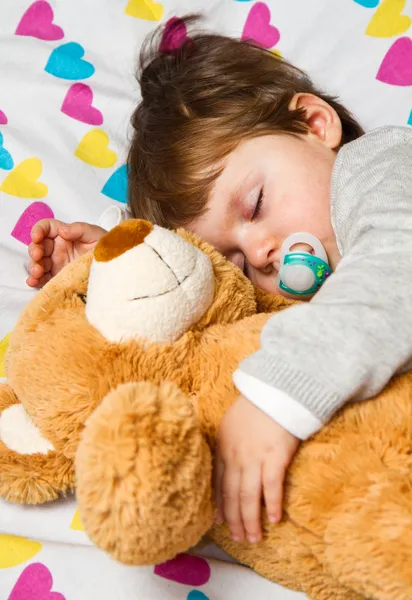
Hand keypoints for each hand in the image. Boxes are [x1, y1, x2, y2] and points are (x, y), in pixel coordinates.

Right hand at [27, 219, 106, 287]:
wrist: (115, 268)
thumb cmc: (107, 247)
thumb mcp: (96, 234)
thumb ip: (79, 229)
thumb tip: (62, 231)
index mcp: (64, 234)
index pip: (46, 228)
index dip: (38, 230)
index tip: (37, 237)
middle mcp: (57, 249)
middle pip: (38, 246)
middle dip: (34, 250)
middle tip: (38, 256)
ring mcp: (56, 264)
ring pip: (38, 263)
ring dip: (34, 266)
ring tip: (38, 272)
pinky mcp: (57, 278)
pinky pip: (43, 279)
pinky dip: (36, 280)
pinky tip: (33, 282)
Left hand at [215, 395, 299, 542]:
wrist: (275, 389)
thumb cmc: (256, 403)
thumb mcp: (231, 422)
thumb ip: (228, 441)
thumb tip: (227, 457)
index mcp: (223, 447)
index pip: (218, 483)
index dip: (219, 505)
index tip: (219, 522)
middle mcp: (235, 456)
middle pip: (231, 494)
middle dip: (234, 519)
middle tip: (238, 538)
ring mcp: (255, 457)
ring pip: (248, 496)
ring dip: (250, 520)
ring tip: (253, 538)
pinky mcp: (275, 457)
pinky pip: (271, 487)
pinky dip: (271, 505)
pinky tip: (273, 519)